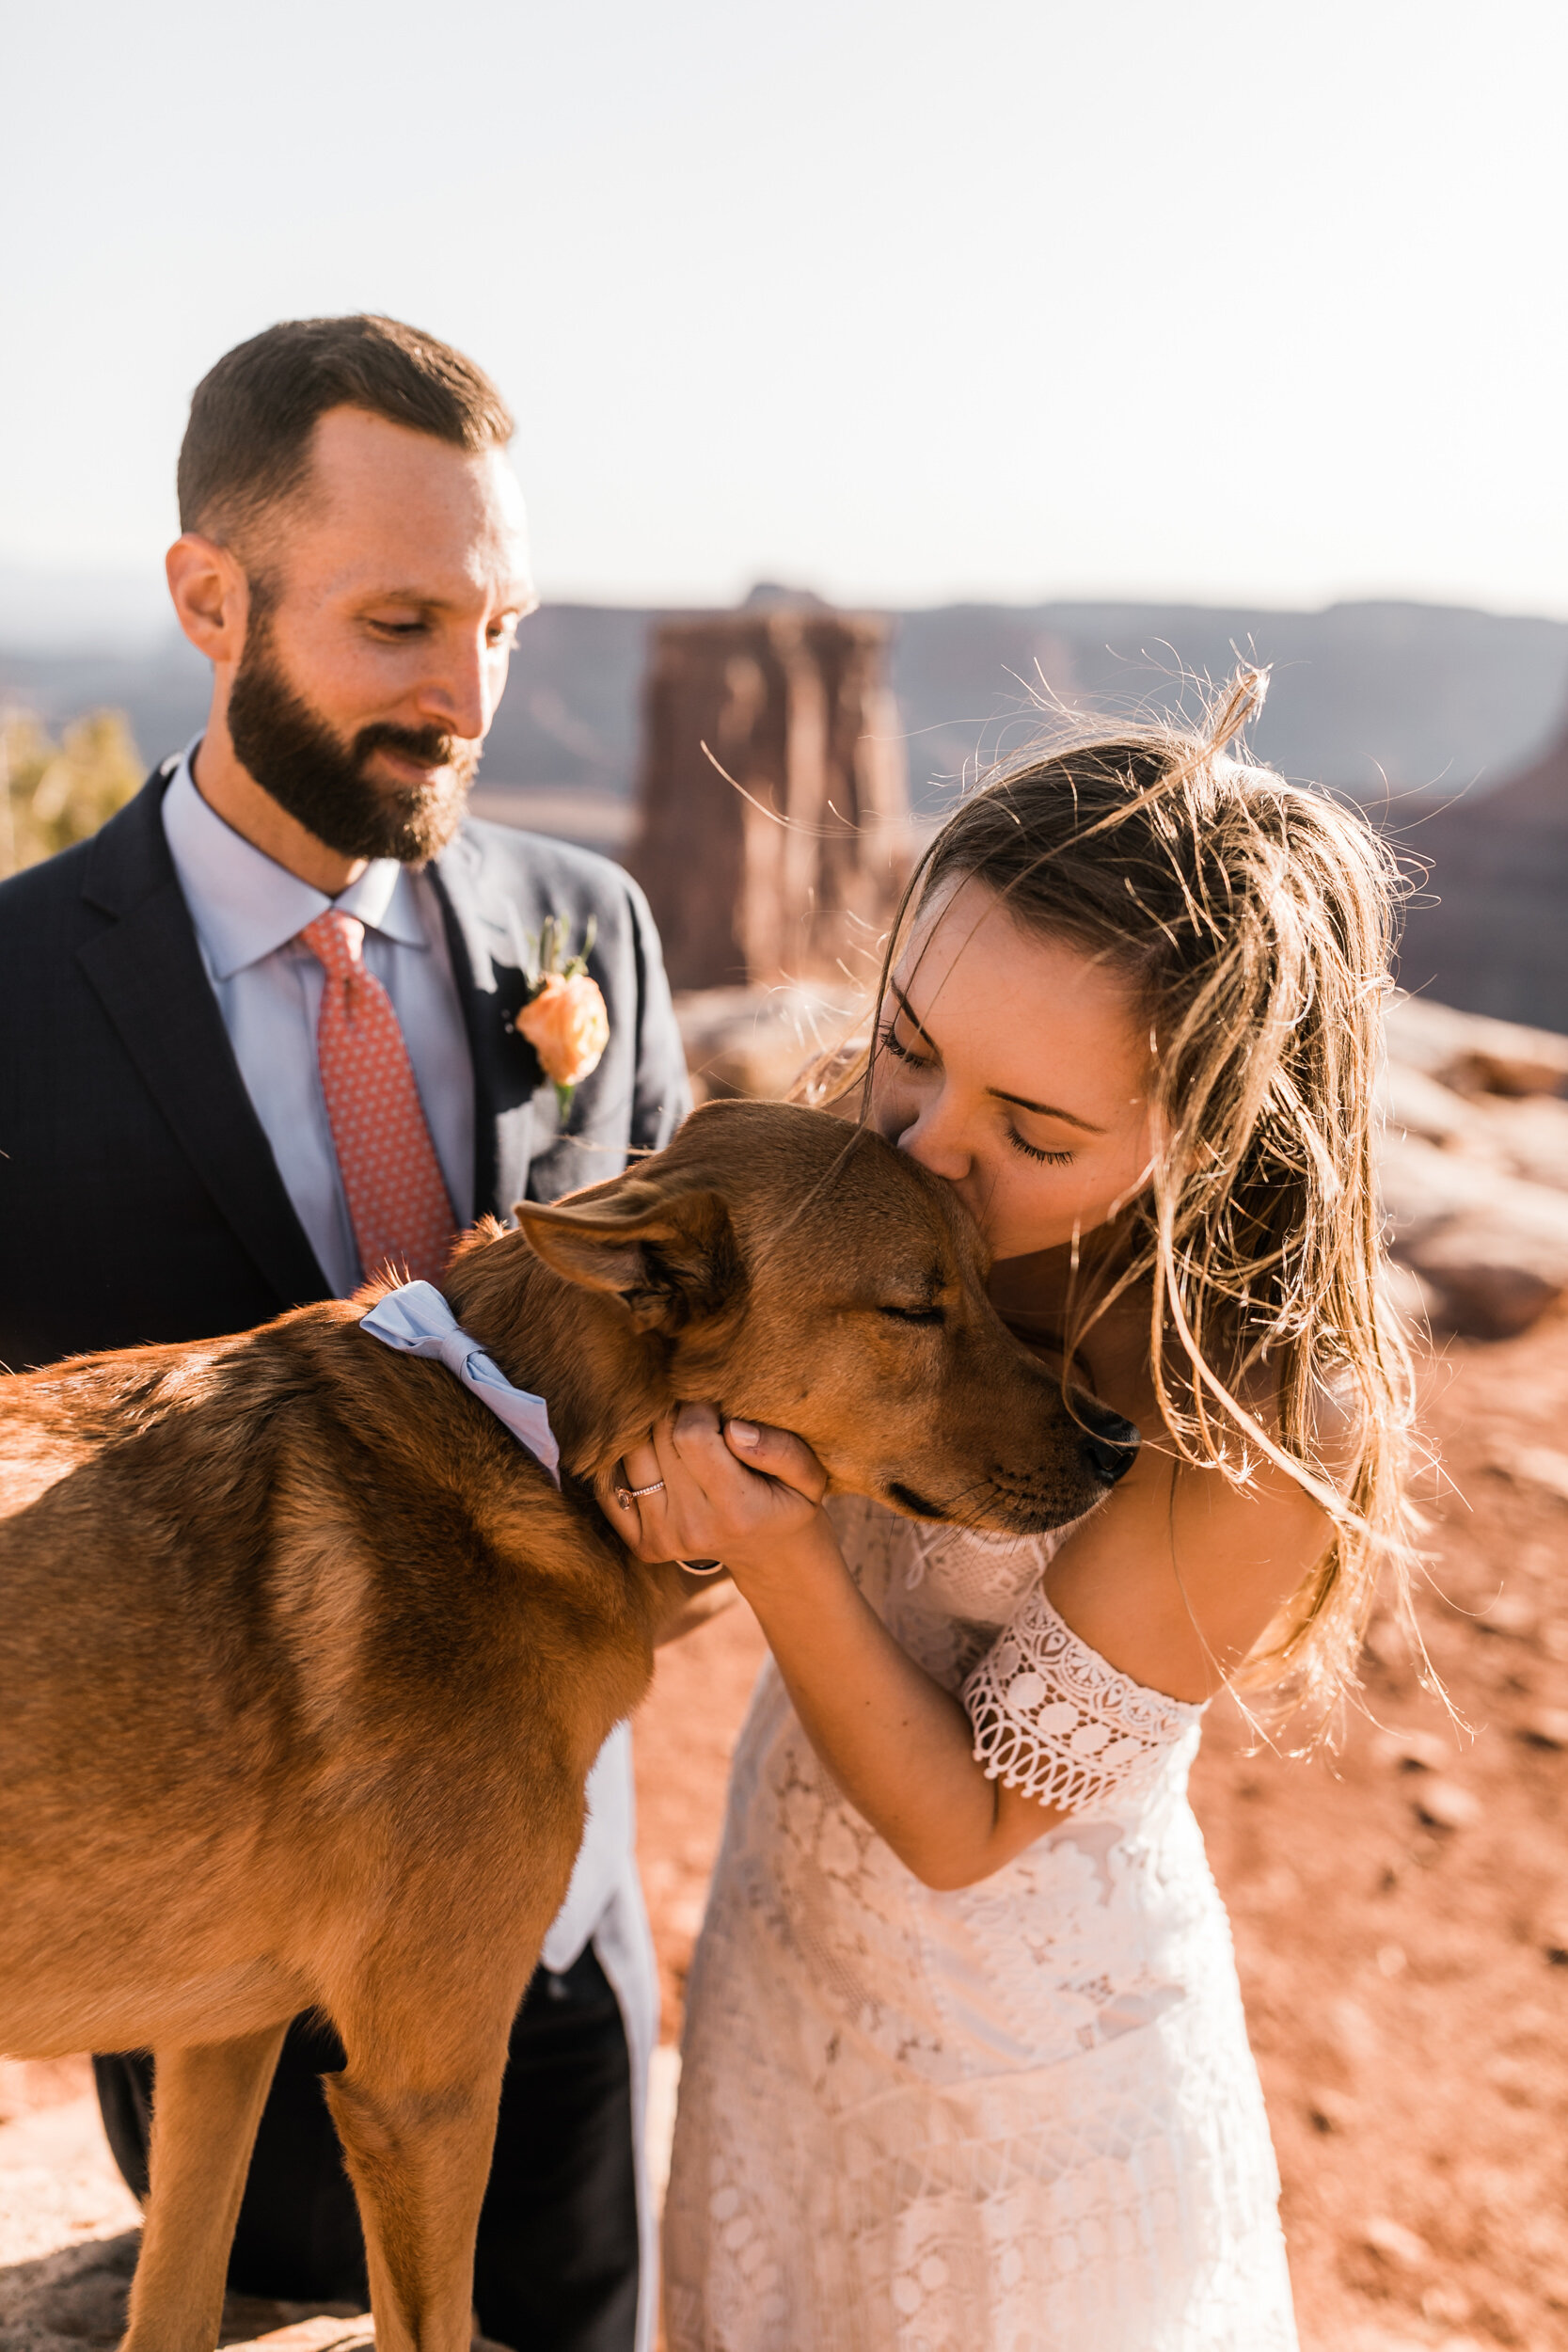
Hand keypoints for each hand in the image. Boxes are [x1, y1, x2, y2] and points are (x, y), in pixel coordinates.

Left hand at [607, 1404, 833, 1591]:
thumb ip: (780, 1448)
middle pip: (658, 1439)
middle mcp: (693, 1528)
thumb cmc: (790, 1502)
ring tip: (681, 1434)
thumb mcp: (809, 1475)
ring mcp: (664, 1539)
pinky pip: (612, 1487)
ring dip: (652, 1433)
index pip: (692, 1435)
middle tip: (700, 1415)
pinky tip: (655, 1455)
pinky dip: (625, 1463)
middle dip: (677, 1413)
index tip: (716, 1406)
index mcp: (736, 1510)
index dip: (700, 1407)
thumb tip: (734, 1428)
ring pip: (632, 1456)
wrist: (773, 1556)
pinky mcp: (643, 1544)